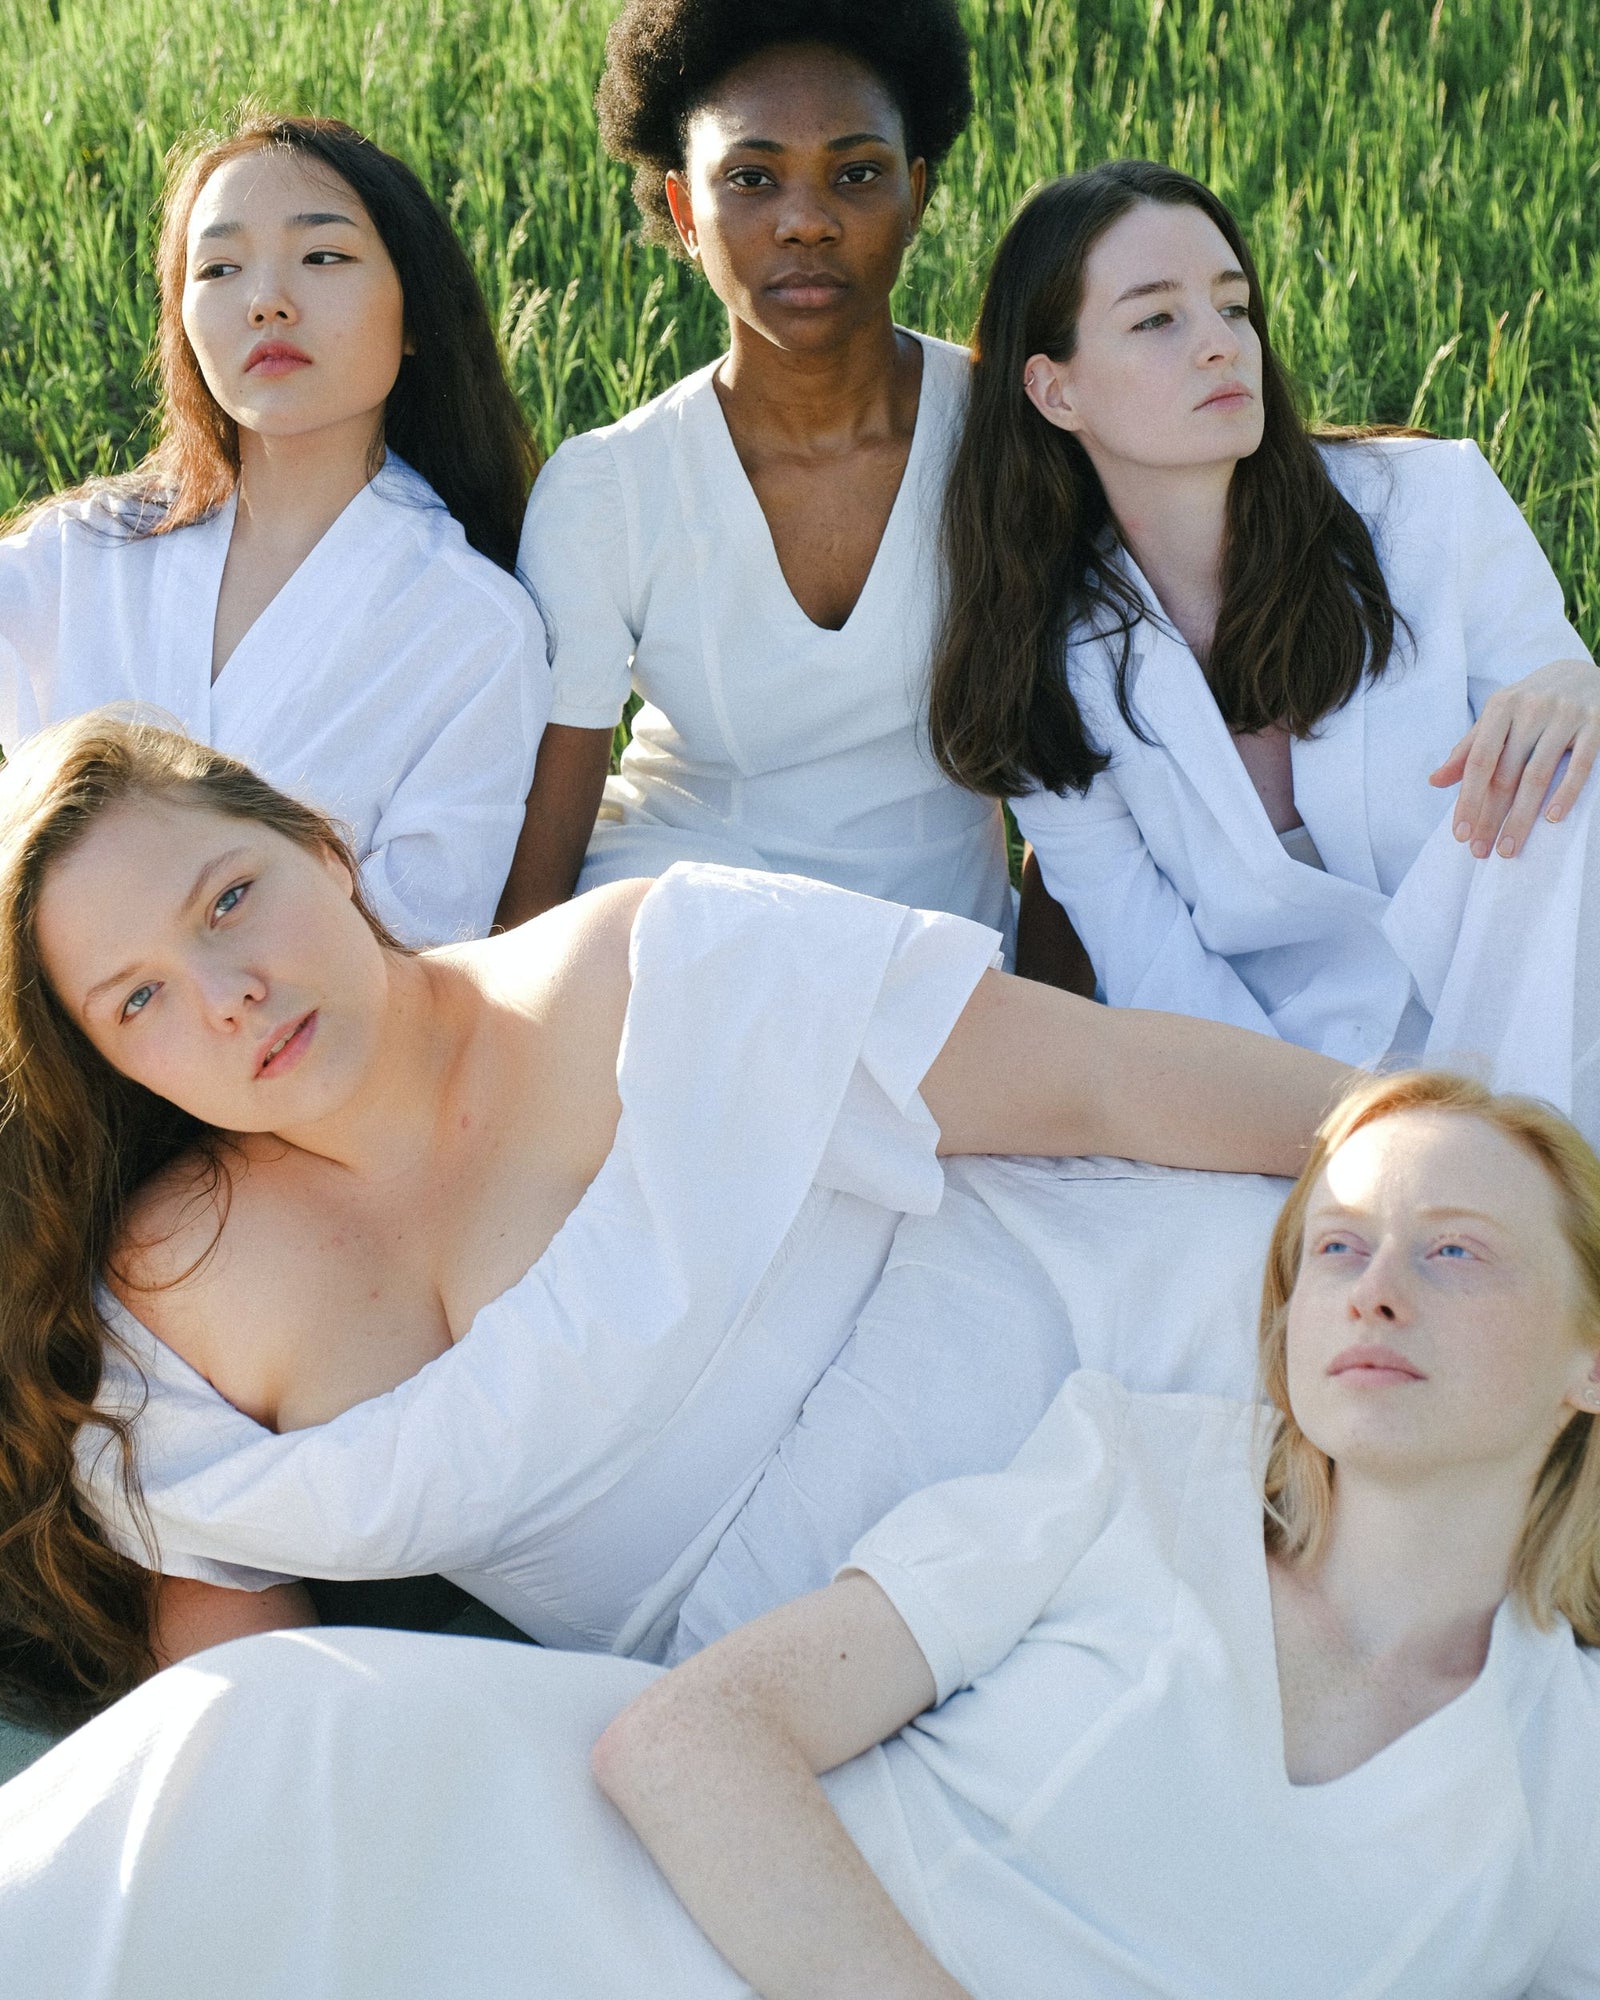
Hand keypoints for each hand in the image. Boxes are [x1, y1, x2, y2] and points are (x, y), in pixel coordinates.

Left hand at [1430, 657, 1599, 857]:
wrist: (1585, 672)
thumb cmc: (1532, 702)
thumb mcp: (1498, 716)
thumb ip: (1469, 749)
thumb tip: (1435, 782)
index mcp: (1501, 706)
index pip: (1478, 761)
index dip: (1467, 799)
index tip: (1459, 834)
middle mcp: (1531, 708)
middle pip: (1505, 774)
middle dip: (1491, 817)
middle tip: (1481, 851)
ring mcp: (1565, 715)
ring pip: (1537, 775)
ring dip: (1522, 817)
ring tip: (1509, 847)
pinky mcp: (1595, 723)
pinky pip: (1579, 765)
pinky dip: (1565, 793)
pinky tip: (1552, 820)